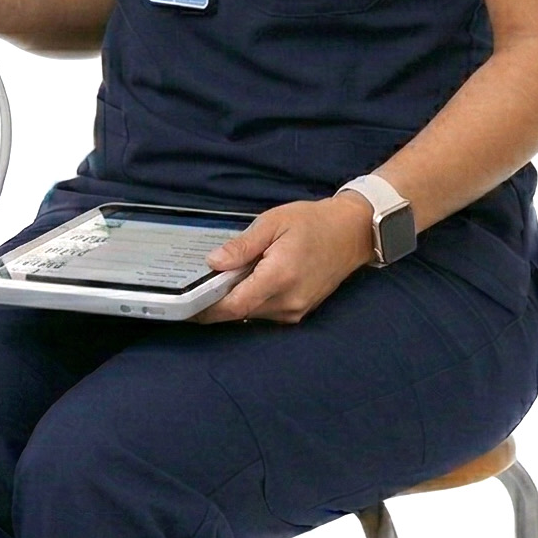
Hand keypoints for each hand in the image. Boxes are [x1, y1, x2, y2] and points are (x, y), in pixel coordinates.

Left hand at [197, 197, 376, 325]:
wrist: (352, 233)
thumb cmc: (312, 222)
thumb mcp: (273, 223)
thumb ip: (242, 245)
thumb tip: (214, 263)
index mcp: (279, 277)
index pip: (234, 305)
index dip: (207, 308)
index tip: (185, 306)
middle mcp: (288, 301)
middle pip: (240, 313)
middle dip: (215, 304)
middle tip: (194, 288)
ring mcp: (296, 310)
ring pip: (252, 314)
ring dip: (233, 302)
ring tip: (218, 281)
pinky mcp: (300, 311)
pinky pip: (265, 312)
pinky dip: (250, 302)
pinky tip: (244, 283)